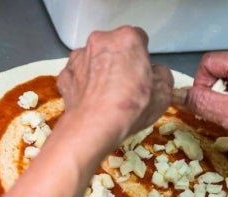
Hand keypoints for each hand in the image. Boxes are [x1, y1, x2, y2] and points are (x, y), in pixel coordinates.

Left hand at [56, 26, 172, 146]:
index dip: (142, 58)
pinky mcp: (64, 76)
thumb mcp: (163, 94)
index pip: (139, 40)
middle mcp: (99, 42)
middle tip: (125, 85)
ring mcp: (78, 58)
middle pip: (113, 48)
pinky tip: (90, 101)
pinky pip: (76, 76)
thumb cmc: (130, 107)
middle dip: (119, 62)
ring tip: (106, 96)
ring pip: (92, 61)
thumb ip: (162, 77)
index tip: (143, 73)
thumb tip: (156, 75)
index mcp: (127, 38)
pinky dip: (82, 85)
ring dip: (99, 72)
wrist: (94, 126)